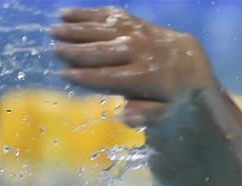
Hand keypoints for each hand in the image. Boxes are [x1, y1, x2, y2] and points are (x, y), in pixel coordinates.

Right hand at [51, 6, 213, 126]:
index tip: (65, 75)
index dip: (86, 76)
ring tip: (53, 31)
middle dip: (76, 51)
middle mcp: (137, 51)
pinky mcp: (131, 20)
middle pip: (100, 51)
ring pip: (100, 30)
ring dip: (75, 29)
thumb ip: (145, 114)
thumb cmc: (169, 91)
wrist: (188, 60)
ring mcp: (134, 32)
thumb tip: (124, 116)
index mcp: (143, 77)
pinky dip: (85, 13)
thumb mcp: (164, 109)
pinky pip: (106, 15)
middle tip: (54, 51)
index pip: (108, 77)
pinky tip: (65, 14)